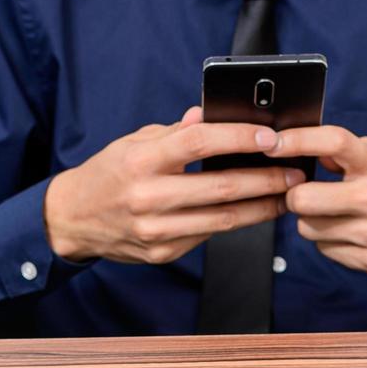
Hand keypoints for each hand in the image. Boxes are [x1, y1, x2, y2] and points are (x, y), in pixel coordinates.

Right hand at [44, 107, 302, 263]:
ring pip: (222, 219)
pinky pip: (208, 234)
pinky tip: (256, 211)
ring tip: (286, 195)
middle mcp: (147, 197)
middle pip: (220, 187)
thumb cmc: (108, 174)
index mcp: (141, 160)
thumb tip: (211, 115)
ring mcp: (155, 229)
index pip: (198, 142)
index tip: (270, 137)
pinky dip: (236, 222)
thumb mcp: (135, 142)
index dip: (238, 138)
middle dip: (265, 180)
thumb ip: (176, 132)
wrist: (72, 220)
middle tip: (295, 173)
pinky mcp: (162, 252)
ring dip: (261, 207)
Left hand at [269, 126, 366, 275]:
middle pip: (303, 199)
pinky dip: (328, 241)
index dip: (297, 141)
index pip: (332, 143)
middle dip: (296, 196)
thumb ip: (346, 152)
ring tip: (333, 214)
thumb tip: (304, 149)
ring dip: (312, 220)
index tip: (274, 143)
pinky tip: (348, 232)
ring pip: (307, 228)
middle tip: (305, 193)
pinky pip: (324, 250)